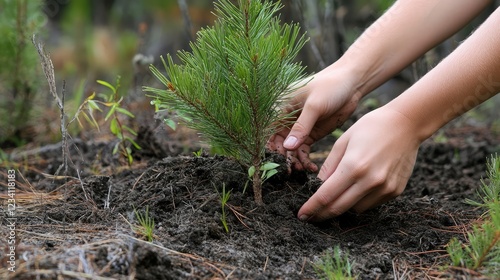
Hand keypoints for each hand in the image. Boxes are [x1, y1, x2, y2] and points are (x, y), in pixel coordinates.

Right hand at [268, 66, 361, 171]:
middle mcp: (286, 119)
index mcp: (280, 107)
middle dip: (281, 158)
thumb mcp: (315, 106)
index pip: (268, 130)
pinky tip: (311, 167)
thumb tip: (287, 147)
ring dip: (293, 161)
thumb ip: (301, 127)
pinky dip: (305, 159)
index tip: (272, 162)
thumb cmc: (329, 86)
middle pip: (277, 143)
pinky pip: (303, 150)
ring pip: (290, 150)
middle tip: (288, 171)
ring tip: (301, 171)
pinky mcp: (310, 134)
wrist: (351, 83)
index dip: (268, 147)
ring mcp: (298, 128)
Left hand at [297, 107, 420, 221]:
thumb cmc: (370, 127)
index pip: (326, 196)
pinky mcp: (395, 191)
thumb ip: (329, 167)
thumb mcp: (343, 142)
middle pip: (339, 208)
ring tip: (336, 195)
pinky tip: (357, 188)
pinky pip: (371, 203)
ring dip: (342, 205)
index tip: (301, 215)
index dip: (312, 208)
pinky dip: (360, 200)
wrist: (406, 124)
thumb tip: (316, 188)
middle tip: (310, 216)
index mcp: (353, 166)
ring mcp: (385, 188)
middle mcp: (370, 181)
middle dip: (322, 214)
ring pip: (355, 209)